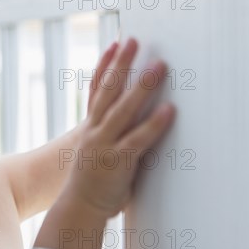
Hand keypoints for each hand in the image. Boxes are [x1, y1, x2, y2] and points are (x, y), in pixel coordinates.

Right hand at [62, 38, 174, 218]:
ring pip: (123, 110)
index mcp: (89, 127)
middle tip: (133, 41)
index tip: (114, 45)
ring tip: (158, 66)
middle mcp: (93, 131)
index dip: (104, 66)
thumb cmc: (91, 179)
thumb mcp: (93, 149)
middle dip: (121, 64)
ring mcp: (103, 145)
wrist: (79, 207)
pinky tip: (169, 109)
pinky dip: (154, 124)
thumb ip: (105, 132)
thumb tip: (124, 116)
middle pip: (108, 91)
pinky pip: (138, 139)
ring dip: (141, 87)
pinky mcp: (117, 161)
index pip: (95, 89)